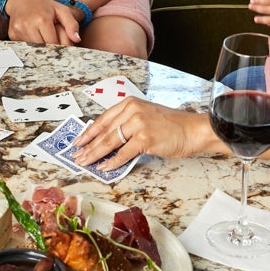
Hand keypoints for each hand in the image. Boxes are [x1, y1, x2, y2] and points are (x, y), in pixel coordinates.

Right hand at [1, 0, 80, 45]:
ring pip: (33, 49)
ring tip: (43, 37)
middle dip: (50, 48)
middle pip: (43, 47)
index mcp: (42, 19)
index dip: (59, 46)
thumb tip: (77, 40)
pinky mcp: (12, 34)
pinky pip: (24, 47)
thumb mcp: (61, 10)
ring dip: (40, 47)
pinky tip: (33, 36)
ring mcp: (18, 30)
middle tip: (53, 41)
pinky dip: (30, 45)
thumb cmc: (44, 6)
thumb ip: (71, 24)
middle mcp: (28, 25)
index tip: (62, 44)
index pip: (53, 43)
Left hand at [71, 99, 211, 170]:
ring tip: (86, 162)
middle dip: (88, 146)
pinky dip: (112, 162)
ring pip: (110, 142)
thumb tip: (107, 141)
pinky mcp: (144, 138)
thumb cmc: (172, 125)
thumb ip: (127, 124)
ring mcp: (138, 124)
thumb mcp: (146, 116)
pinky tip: (104, 167)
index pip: (103, 119)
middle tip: (77, 156)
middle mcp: (132, 110)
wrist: (192, 130)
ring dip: (96, 154)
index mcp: (130, 103)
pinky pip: (124, 153)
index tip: (78, 141)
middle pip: (104, 131)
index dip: (89, 132)